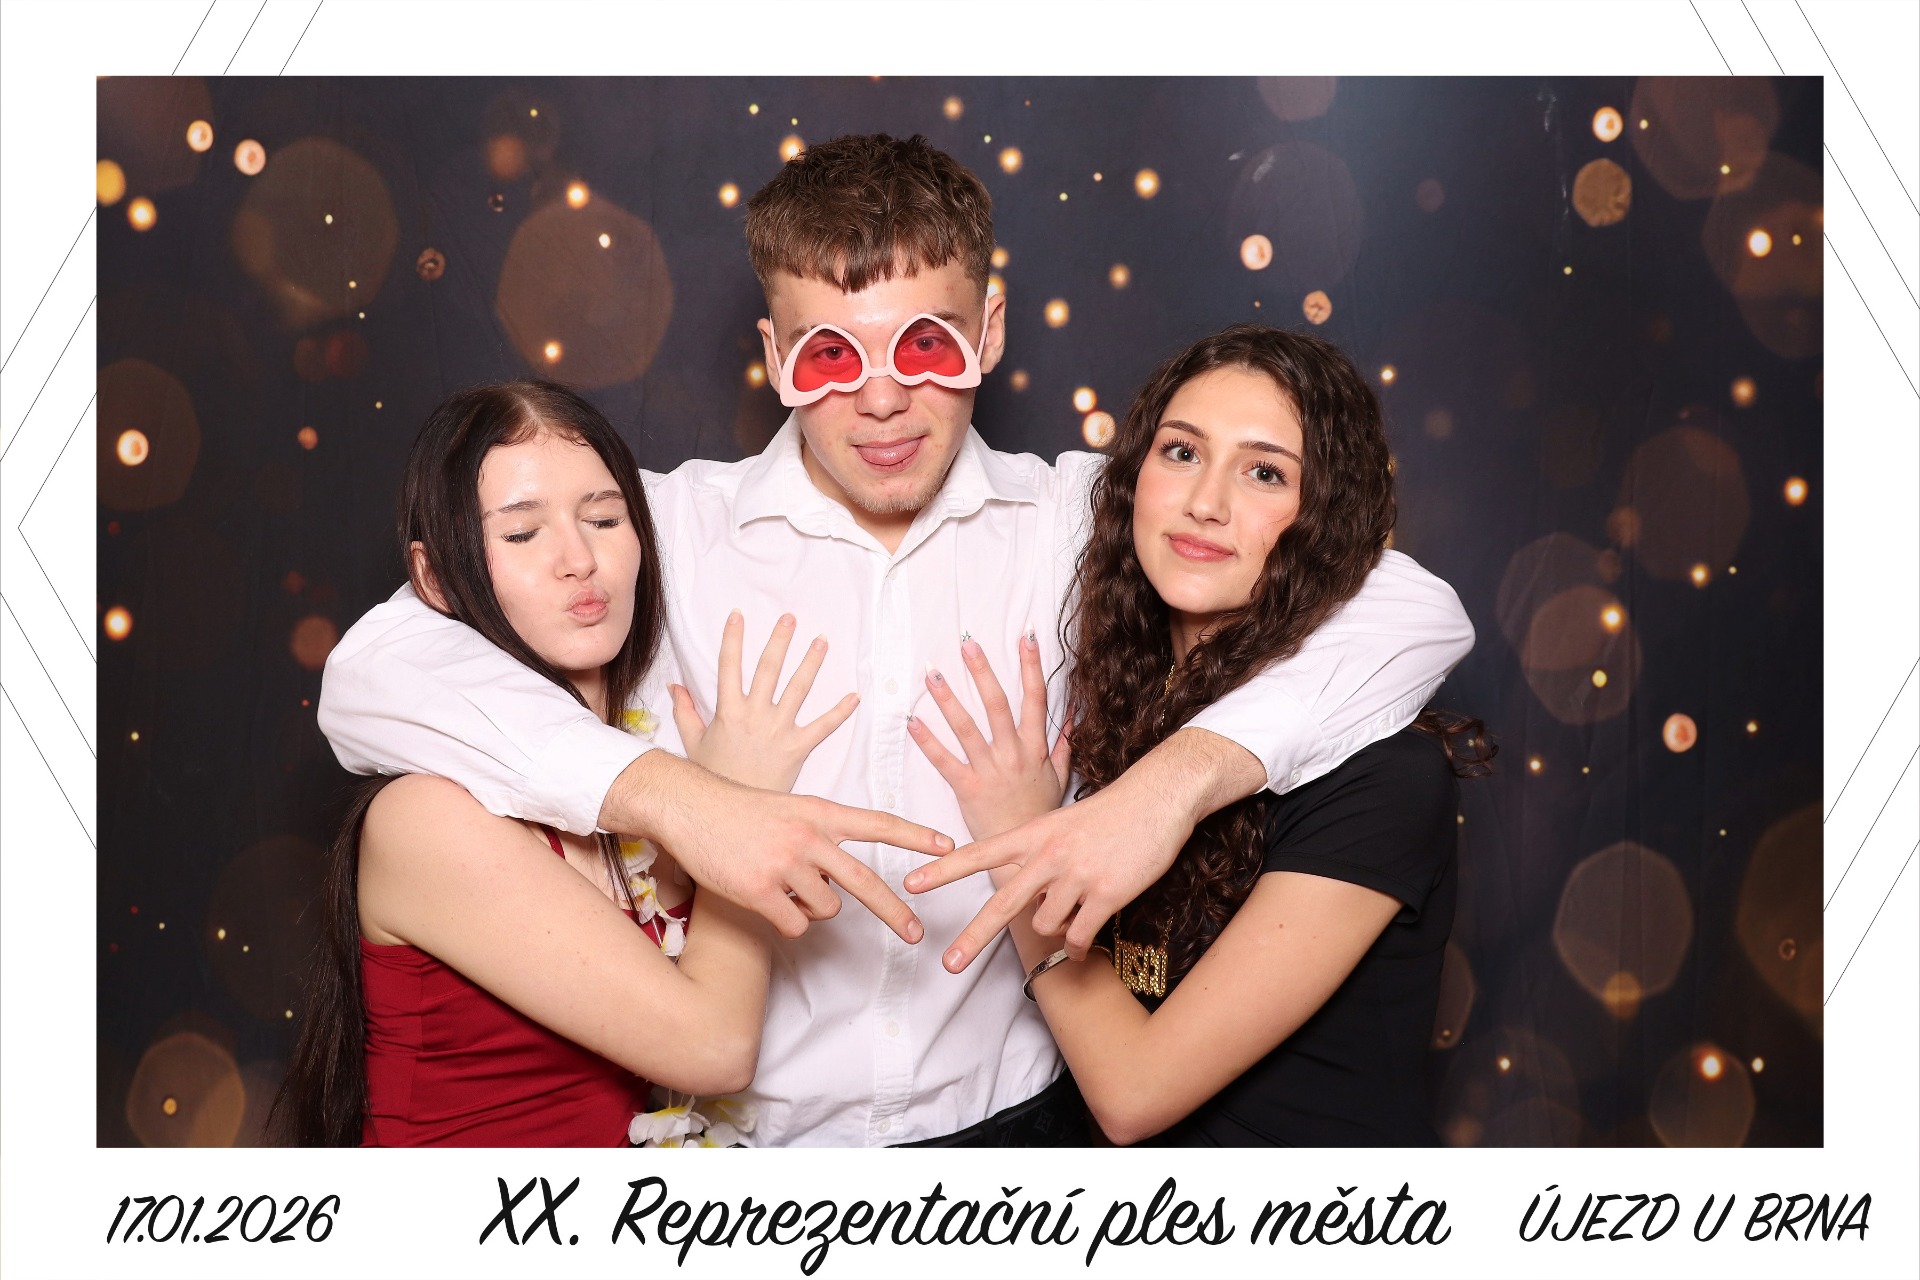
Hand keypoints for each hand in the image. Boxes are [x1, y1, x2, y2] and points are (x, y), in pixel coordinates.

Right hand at [624, 750, 950, 944]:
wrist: (688, 806)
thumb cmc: (738, 810)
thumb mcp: (790, 809)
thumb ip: (820, 838)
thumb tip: (838, 884)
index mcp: (820, 812)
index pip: (878, 823)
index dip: (914, 836)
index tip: (947, 846)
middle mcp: (809, 838)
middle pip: (865, 881)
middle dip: (895, 912)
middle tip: (917, 934)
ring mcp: (785, 864)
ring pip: (825, 908)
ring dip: (811, 906)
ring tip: (782, 884)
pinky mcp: (760, 890)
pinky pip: (795, 924)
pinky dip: (786, 920)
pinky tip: (765, 899)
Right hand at [670, 610, 857, 792]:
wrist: (733, 815)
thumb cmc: (715, 777)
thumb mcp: (694, 743)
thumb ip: (685, 712)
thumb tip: (674, 686)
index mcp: (729, 712)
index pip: (729, 667)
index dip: (732, 639)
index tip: (738, 614)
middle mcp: (755, 716)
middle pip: (768, 670)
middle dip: (779, 641)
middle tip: (790, 618)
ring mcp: (778, 731)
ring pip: (798, 690)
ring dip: (811, 663)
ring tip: (822, 640)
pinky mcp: (797, 749)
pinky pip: (823, 728)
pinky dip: (840, 712)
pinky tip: (854, 696)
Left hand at [902, 727, 1265, 971]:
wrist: (1158, 797)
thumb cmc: (1111, 811)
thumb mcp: (1063, 822)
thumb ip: (1039, 857)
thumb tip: (1028, 901)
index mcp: (1034, 833)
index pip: (980, 853)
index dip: (944, 870)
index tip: (912, 885)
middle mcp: (1049, 854)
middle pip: (1003, 904)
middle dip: (973, 937)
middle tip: (949, 964)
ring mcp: (1077, 875)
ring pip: (1047, 924)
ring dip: (1055, 930)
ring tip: (1073, 916)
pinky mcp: (1106, 893)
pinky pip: (1079, 936)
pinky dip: (1076, 949)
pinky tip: (1080, 950)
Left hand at [906, 632, 1071, 842]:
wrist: (1026, 856)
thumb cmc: (1039, 812)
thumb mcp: (1060, 777)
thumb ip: (1063, 744)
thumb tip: (1072, 714)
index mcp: (1034, 748)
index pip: (1035, 698)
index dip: (1031, 666)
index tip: (1026, 636)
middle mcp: (1013, 755)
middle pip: (997, 705)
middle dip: (983, 672)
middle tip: (967, 644)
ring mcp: (990, 771)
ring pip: (968, 728)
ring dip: (948, 699)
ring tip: (933, 673)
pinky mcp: (968, 790)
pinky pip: (945, 762)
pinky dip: (928, 742)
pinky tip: (912, 721)